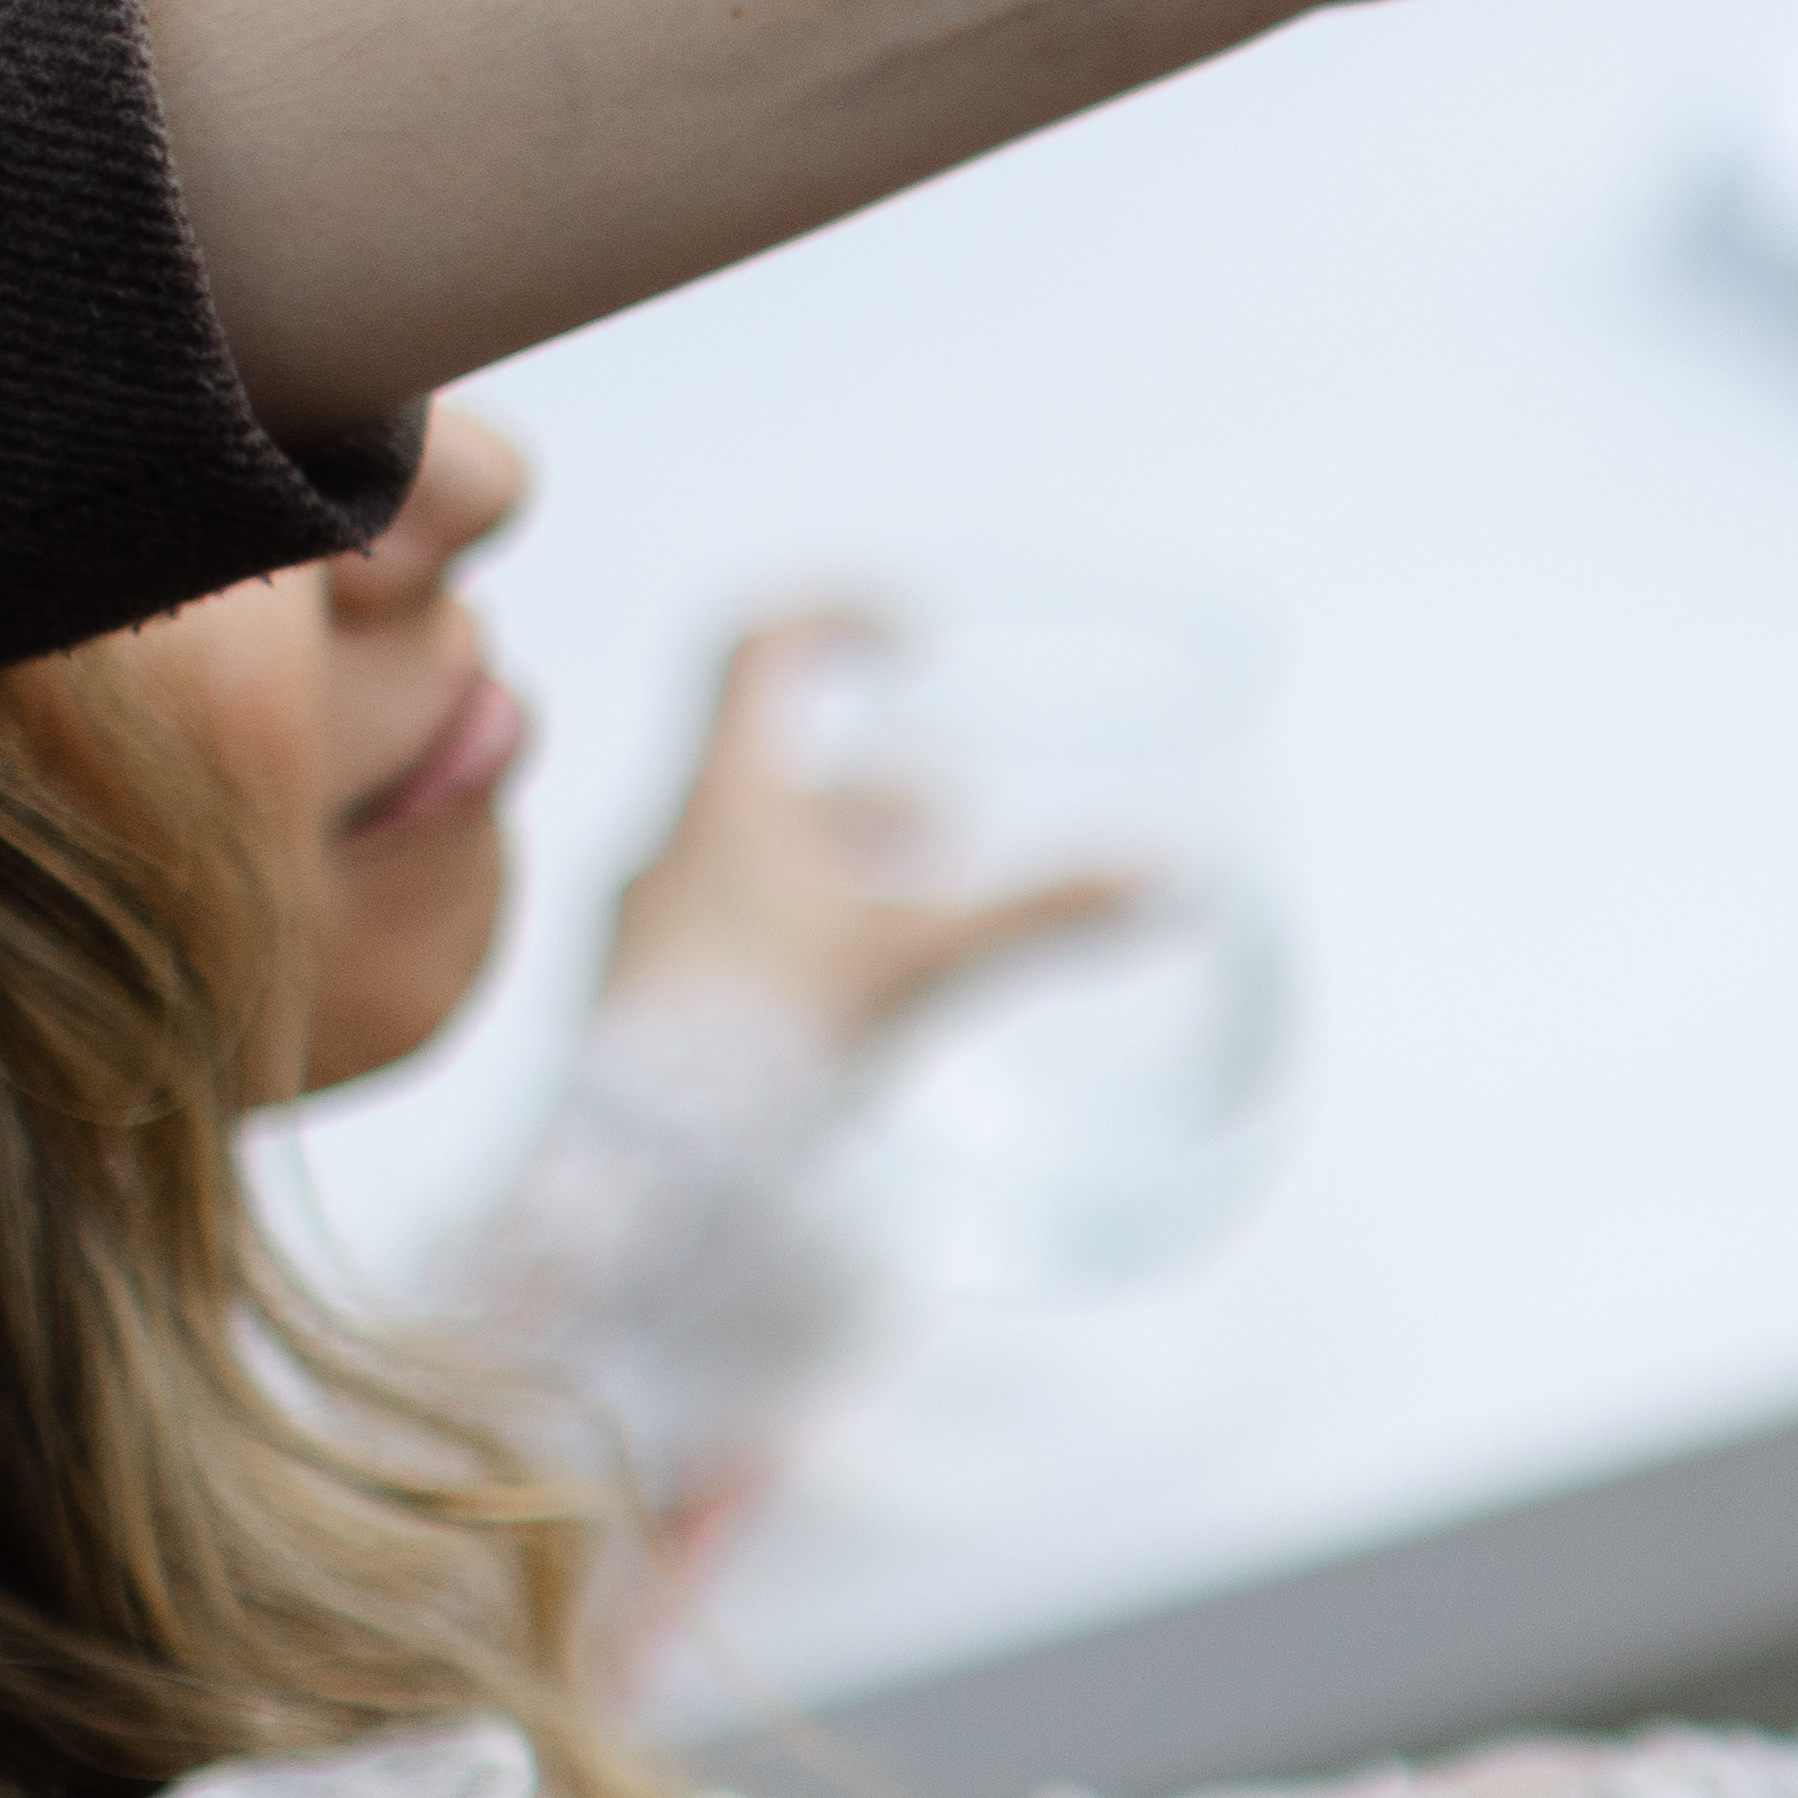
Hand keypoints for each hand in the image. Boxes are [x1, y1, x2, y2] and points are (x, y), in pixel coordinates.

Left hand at [597, 617, 1137, 1050]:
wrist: (636, 1177)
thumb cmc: (759, 1041)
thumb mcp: (924, 963)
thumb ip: (1044, 917)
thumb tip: (1161, 877)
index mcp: (725, 802)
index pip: (754, 652)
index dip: (833, 621)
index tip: (908, 641)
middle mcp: (673, 848)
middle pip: (772, 770)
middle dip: (876, 790)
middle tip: (945, 827)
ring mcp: (650, 926)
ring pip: (754, 856)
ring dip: (843, 863)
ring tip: (918, 908)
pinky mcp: (648, 1001)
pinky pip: (730, 931)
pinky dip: (804, 932)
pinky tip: (855, 996)